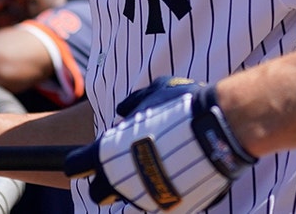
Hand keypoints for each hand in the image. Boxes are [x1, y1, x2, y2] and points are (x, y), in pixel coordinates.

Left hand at [64, 76, 255, 212]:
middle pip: (98, 193)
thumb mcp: (155, 92)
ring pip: (127, 202)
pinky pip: (154, 207)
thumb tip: (122, 110)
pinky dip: (159, 194)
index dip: (82, 162)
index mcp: (108, 152)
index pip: (75, 166)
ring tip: (156, 168)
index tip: (91, 158)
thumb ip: (134, 102)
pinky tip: (173, 177)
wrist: (220, 130)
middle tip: (123, 167)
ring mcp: (144, 198)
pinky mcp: (168, 209)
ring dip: (135, 188)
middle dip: (106, 182)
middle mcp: (120, 180)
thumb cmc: (184, 107)